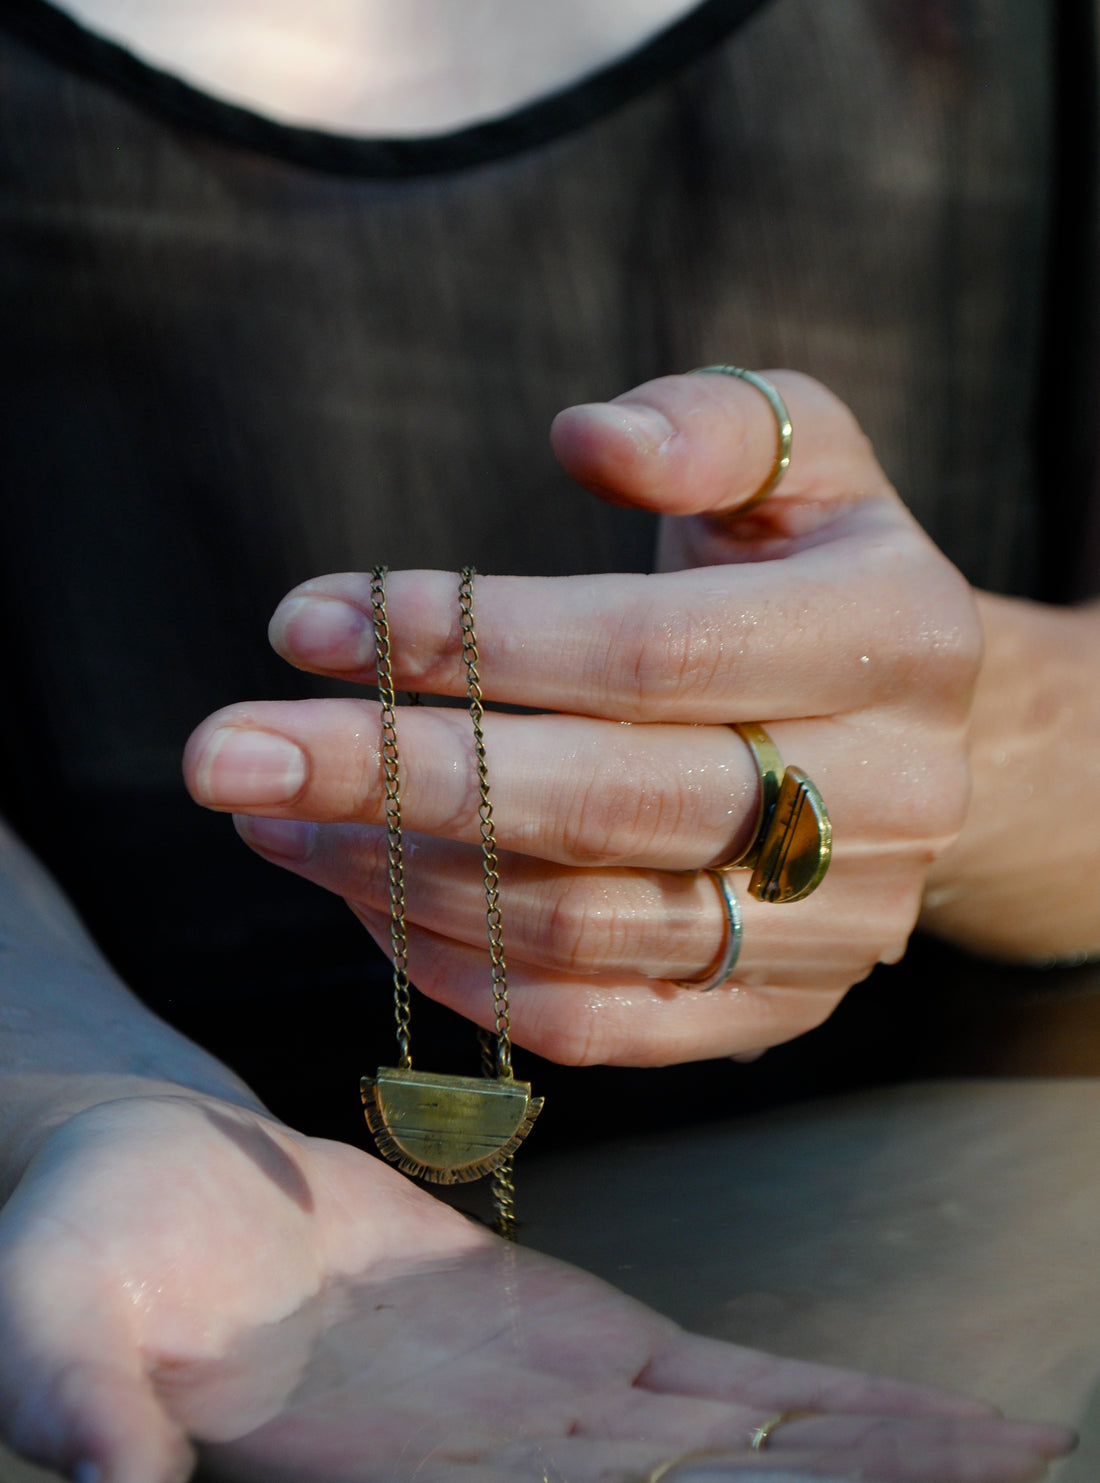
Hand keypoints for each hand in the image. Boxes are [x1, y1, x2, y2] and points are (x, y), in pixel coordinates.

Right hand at [0, 1094, 1069, 1482]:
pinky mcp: (574, 1350)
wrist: (141, 1190)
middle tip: (1028, 1476)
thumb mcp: (55, 1307)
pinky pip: (719, 1389)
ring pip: (744, 1460)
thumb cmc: (81, 1244)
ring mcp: (551, 1420)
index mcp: (392, 1481)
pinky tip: (936, 1421)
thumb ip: (76, 1394)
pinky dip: (829, 1407)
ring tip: (1026, 1460)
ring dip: (882, 1465)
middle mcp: (495, 1479)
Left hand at [184, 370, 981, 1063]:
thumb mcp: (800, 456)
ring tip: (273, 819)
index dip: (467, 640)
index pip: (649, 653)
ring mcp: (838, 927)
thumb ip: (711, 424)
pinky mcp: (775, 1010)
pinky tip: (365, 899)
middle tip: (221, 756)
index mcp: (897, 636)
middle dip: (393, 778)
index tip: (302, 622)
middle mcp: (889, 799)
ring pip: (585, 930)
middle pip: (606, 805)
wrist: (906, 727)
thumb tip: (587, 439)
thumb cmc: (808, 569)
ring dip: (401, 877)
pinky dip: (462, 973)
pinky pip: (596, 1024)